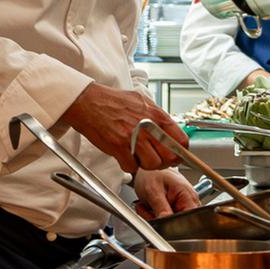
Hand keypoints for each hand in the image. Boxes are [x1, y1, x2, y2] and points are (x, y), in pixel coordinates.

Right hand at [60, 82, 187, 173]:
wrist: (88, 101)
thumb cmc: (112, 101)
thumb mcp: (142, 102)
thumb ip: (157, 118)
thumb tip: (168, 131)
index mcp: (157, 116)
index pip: (181, 141)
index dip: (180, 152)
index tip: (175, 156)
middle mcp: (148, 127)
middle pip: (170, 156)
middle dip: (164, 162)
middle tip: (156, 160)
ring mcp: (134, 137)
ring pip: (152, 164)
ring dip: (145, 165)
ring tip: (138, 157)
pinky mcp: (118, 147)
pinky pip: (131, 167)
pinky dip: (128, 165)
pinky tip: (124, 156)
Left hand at [131, 167, 198, 218]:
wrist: (149, 170)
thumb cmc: (152, 174)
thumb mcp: (153, 191)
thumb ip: (161, 208)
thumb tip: (165, 222)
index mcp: (188, 196)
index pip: (188, 219)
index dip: (172, 224)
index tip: (158, 218)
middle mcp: (190, 201)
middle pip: (178, 223)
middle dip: (160, 220)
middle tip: (149, 210)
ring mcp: (185, 205)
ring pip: (171, 223)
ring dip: (156, 218)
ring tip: (149, 206)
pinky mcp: (178, 208)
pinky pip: (168, 219)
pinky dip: (157, 216)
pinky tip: (152, 207)